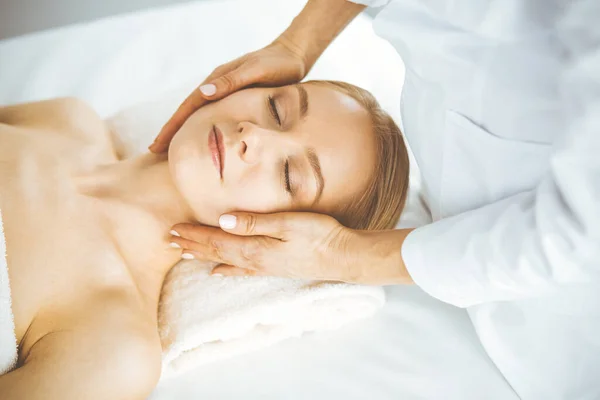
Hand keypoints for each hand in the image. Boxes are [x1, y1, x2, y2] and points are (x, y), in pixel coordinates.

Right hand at [149, 38, 308, 152]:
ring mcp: (224, 92)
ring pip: (198, 115)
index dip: (172, 126)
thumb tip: (204, 92)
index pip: (188, 106)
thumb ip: (231, 81)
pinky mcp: (234, 98)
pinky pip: (212, 115)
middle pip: (188, 112)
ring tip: (171, 148)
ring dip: (183, 130)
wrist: (293, 55)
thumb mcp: (256, 71)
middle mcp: (217, 87)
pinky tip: (199, 138)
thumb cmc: (278, 65)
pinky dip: (201, 127)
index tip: (158, 144)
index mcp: (218, 81)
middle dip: (171, 131)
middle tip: (154, 151)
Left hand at [168, 211, 414, 284]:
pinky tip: (217, 273)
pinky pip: (241, 271)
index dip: (194, 235)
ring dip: (203, 256)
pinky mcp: (274, 268)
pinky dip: (225, 270)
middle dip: (192, 245)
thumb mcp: (287, 223)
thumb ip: (254, 222)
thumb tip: (222, 220)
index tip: (173, 229)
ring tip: (183, 254)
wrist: (342, 256)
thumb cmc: (318, 235)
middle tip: (169, 241)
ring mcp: (264, 267)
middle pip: (216, 252)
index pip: (216, 240)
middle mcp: (254, 260)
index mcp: (255, 247)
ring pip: (224, 261)